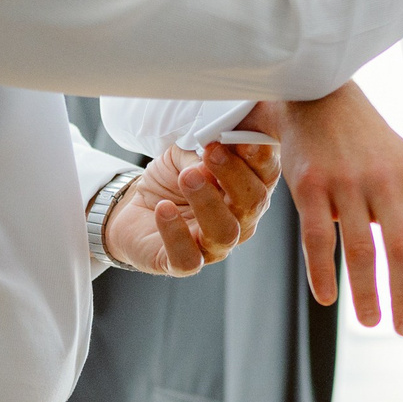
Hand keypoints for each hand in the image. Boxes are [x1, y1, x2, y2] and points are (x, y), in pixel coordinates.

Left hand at [104, 138, 276, 276]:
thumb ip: (204, 150)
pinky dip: (175, 232)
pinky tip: (163, 209)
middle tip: (212, 151)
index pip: (266, 172)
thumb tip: (216, 146)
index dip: (259, 156)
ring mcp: (216, 245)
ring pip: (225, 231)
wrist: (135, 206)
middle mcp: (241, 219)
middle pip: (254, 201)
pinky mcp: (185, 263)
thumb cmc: (171, 177)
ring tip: (186, 176)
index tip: (243, 138)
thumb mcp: (186, 152)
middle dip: (234, 174)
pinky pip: (188, 258)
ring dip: (207, 201)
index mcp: (250, 187)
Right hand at [253, 86, 402, 335]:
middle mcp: (385, 181)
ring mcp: (347, 183)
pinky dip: (322, 274)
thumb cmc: (366, 140)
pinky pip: (317, 239)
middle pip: (402, 249)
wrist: (319, 96)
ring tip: (372, 321)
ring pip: (361, 250)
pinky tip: (327, 298)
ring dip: (367, 293)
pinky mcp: (310, 186)